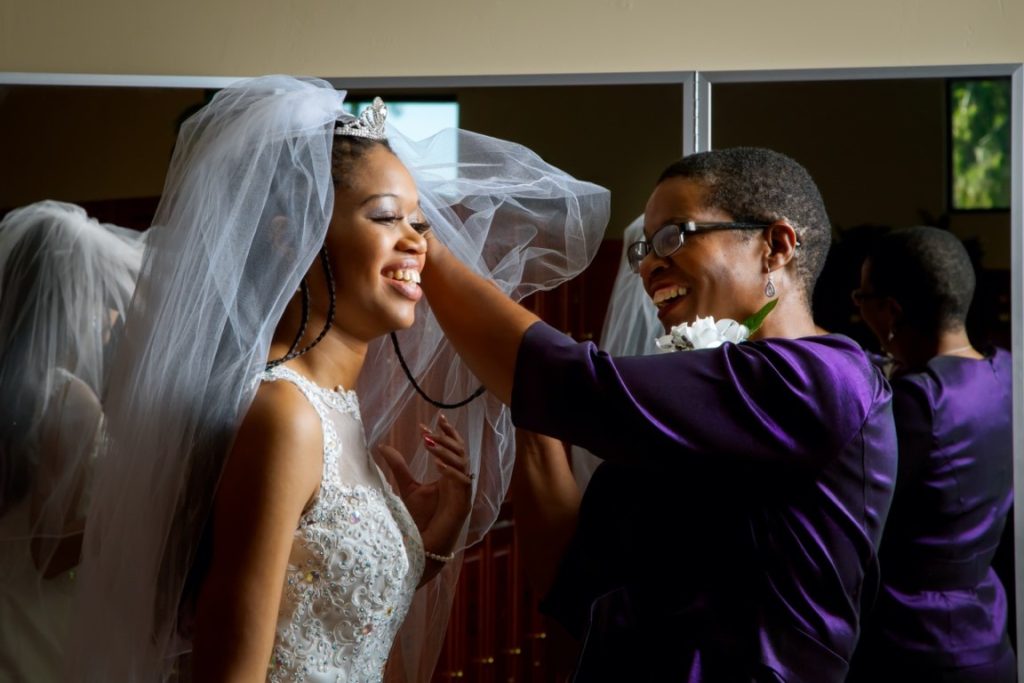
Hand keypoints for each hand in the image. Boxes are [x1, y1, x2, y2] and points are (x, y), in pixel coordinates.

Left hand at [378, 413, 472, 557]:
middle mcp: (459, 481)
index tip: (430, 421)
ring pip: (462, 464)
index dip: (445, 433)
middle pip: (461, 451)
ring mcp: (463, 493)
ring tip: (429, 443)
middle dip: (448, 436)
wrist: (424, 546)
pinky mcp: (463, 505)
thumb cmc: (420, 519)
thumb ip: (399, 466)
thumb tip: (382, 446)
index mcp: (450, 476)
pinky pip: (462, 482)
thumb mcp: (407, 487)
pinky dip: (451, 472)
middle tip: (434, 425)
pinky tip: (437, 464)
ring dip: (446, 451)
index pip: (452, 448)